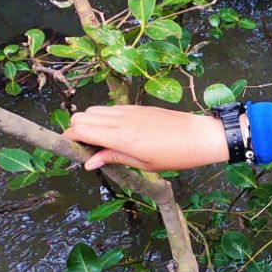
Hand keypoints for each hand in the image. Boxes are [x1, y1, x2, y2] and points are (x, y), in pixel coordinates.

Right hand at [60, 104, 233, 171]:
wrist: (202, 136)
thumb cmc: (176, 156)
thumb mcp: (144, 164)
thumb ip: (114, 158)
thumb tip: (88, 163)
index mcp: (121, 136)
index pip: (79, 129)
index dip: (69, 139)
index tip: (73, 151)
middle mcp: (120, 119)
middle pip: (81, 116)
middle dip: (77, 131)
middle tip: (89, 149)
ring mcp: (129, 110)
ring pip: (94, 110)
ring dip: (91, 124)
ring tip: (103, 142)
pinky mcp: (137, 107)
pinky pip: (111, 109)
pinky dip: (105, 118)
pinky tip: (118, 133)